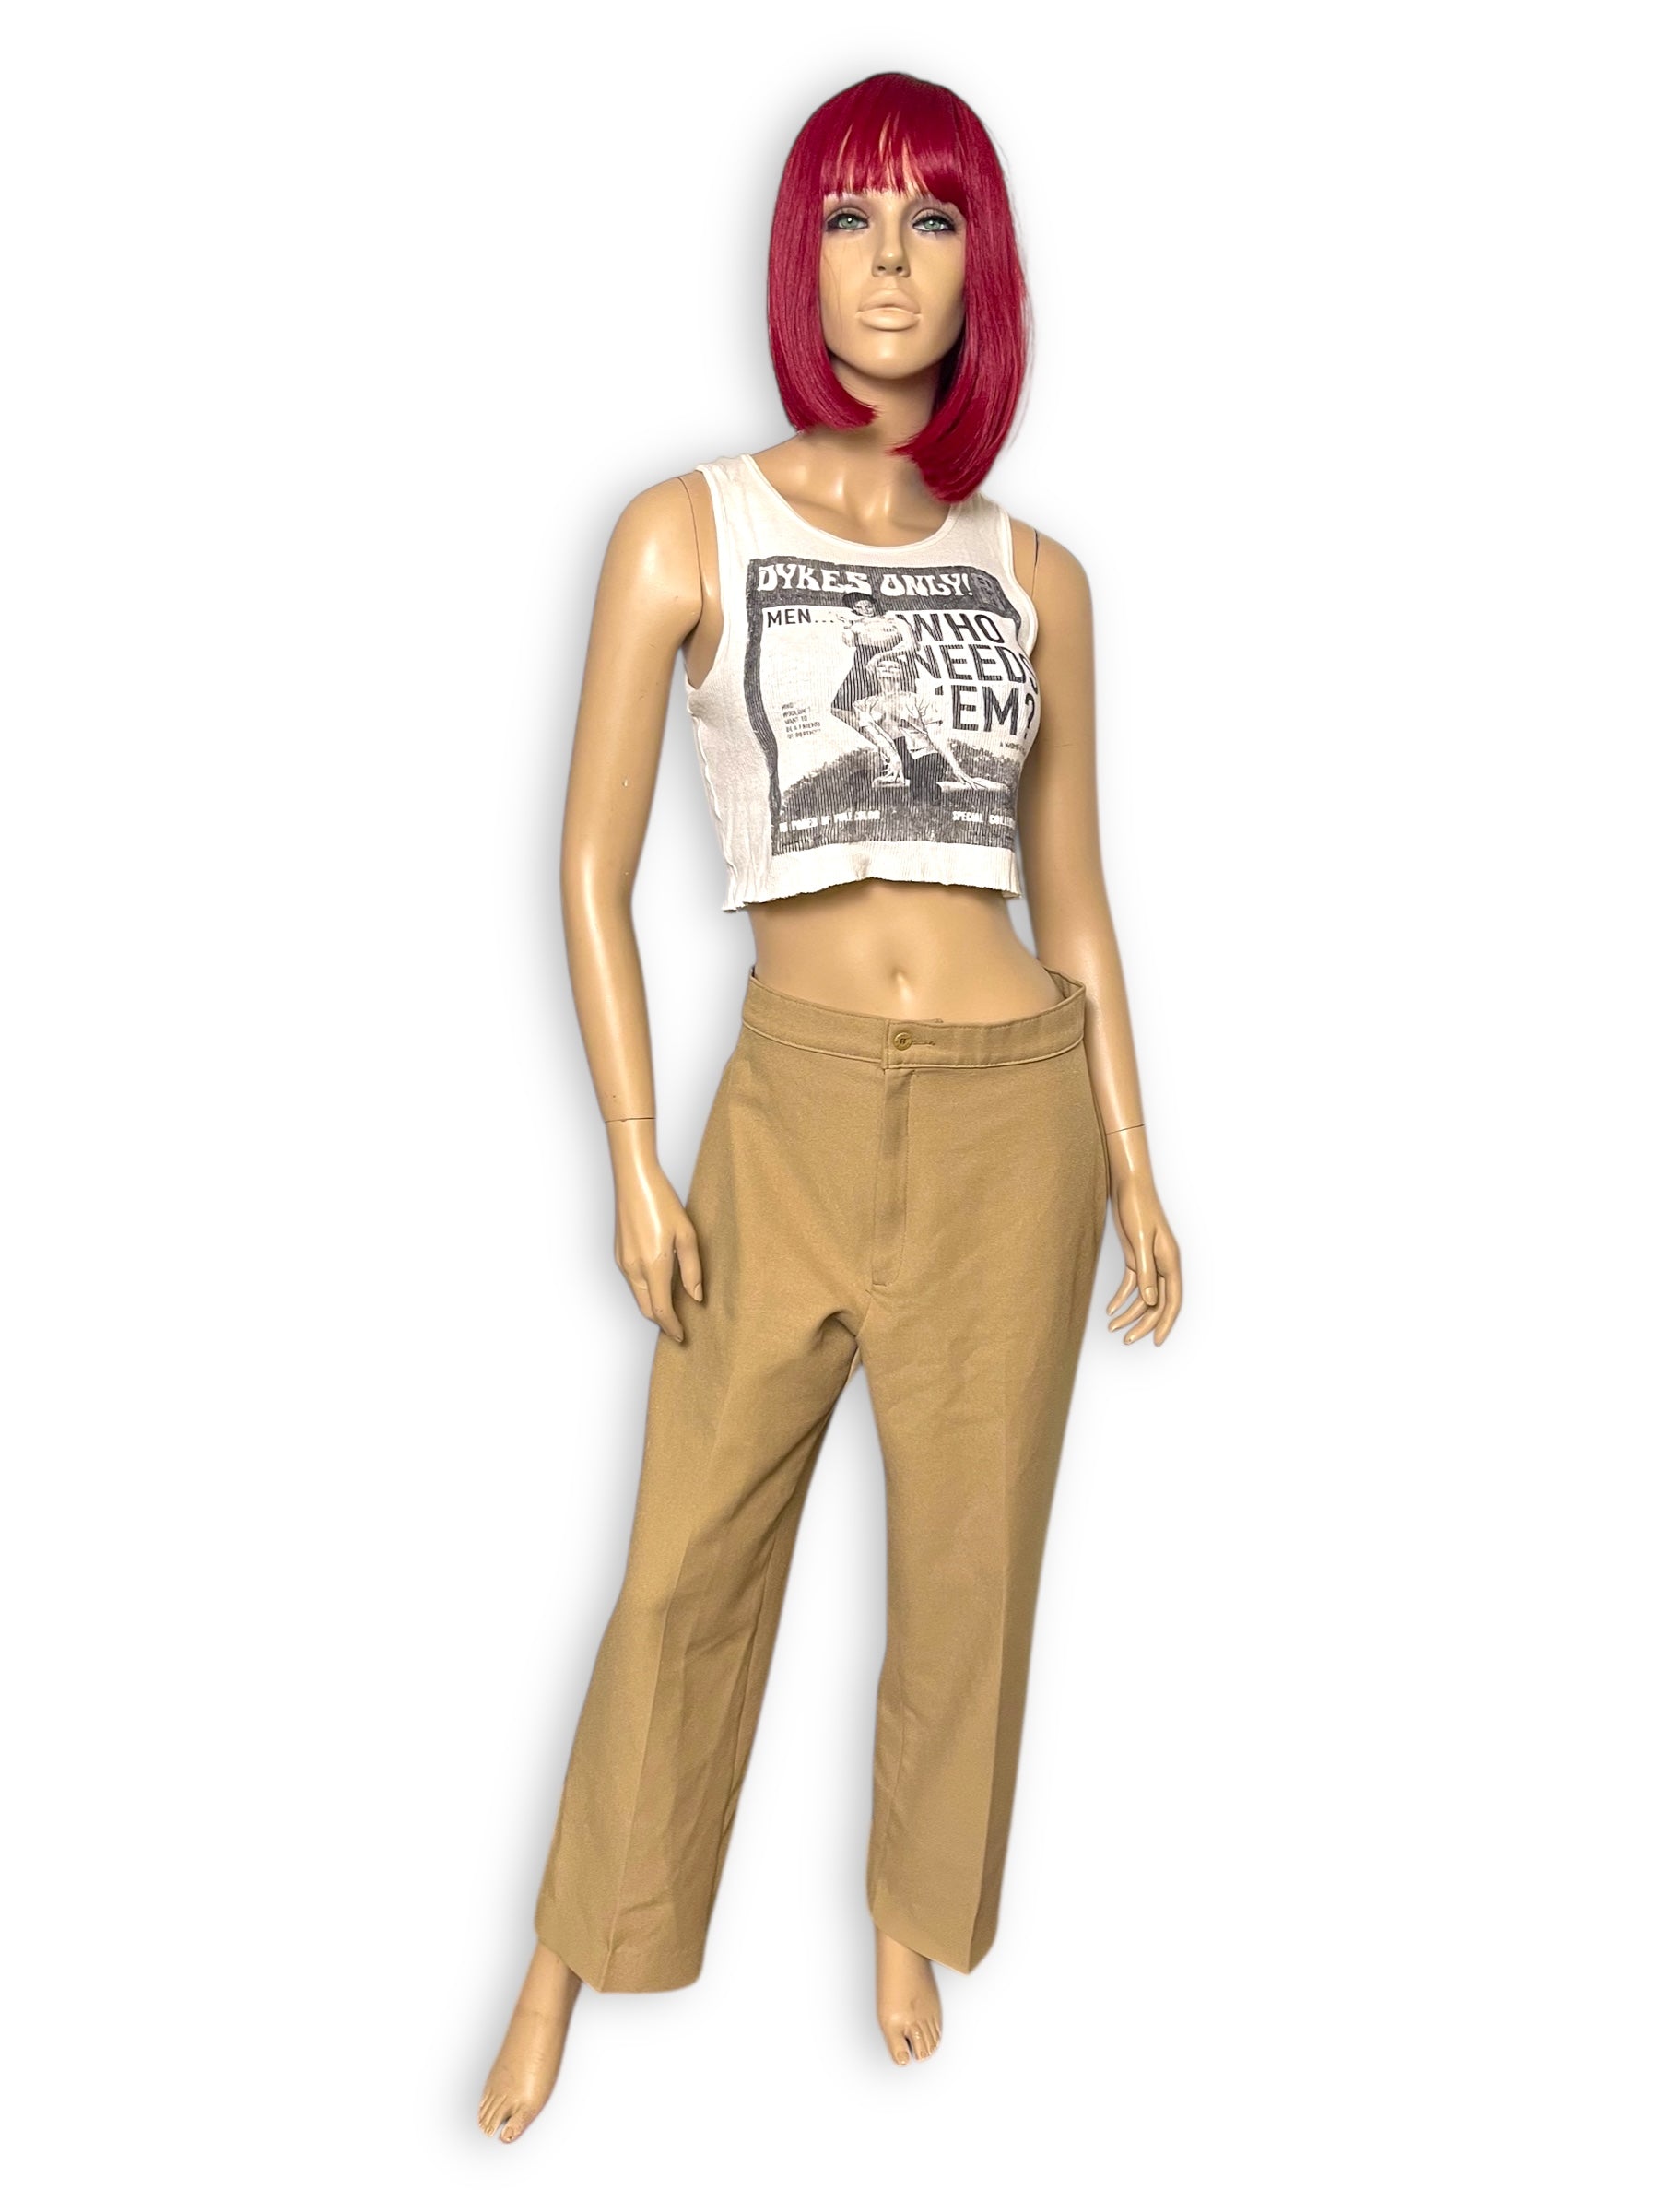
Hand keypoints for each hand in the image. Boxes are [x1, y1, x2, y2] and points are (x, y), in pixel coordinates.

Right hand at [607, 1119, 703, 1340]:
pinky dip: (645, 1291)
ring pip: (638, 1296)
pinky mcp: (619, 1254)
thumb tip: (696, 1297)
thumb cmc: (662, 1202)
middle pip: (646, 1309)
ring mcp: (623, 1262)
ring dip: (653, 1306)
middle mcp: (633, 1269)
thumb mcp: (687, 1235)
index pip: (661, 1310)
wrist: (634, 1181)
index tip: (682, 1337)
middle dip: (662, 1322)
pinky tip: (659, 1285)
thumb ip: (692, 1270)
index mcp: (653, 1266)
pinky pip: (633, 1282)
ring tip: (673, 1309)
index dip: (672, 1327)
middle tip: (678, 1329)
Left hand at [1105, 1162, 1181, 1347]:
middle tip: (1127, 1340)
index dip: (1165, 1323)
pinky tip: (1110, 1310)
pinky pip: (1132, 1284)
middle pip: (1157, 1303)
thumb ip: (1146, 1271)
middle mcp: (1163, 1265)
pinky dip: (1122, 1298)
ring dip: (1130, 1313)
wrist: (1128, 1186)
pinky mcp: (1135, 1257)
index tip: (1157, 1342)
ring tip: (1112, 1328)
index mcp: (1170, 1262)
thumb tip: (1150, 1301)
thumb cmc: (1137, 1208)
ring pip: (1143, 1296)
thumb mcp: (1139, 1241)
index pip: (1172, 1300)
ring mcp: (1149, 1262)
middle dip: (1143, 1324)